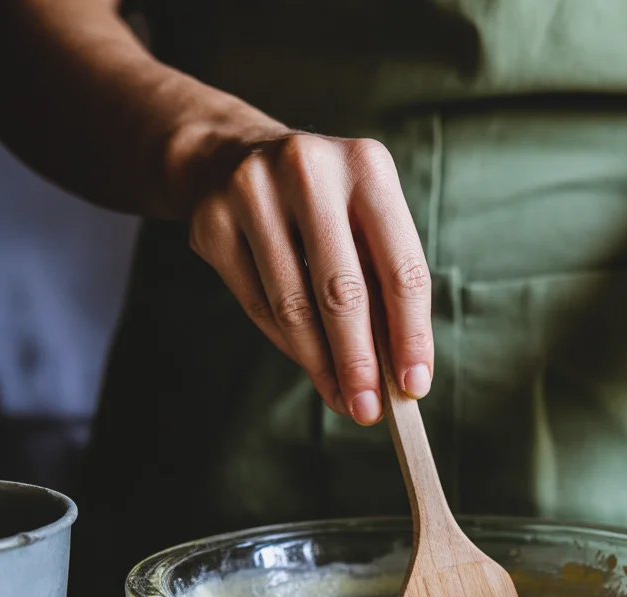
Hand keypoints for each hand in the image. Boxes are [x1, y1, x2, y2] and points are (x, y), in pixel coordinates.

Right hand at [188, 131, 432, 423]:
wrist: (231, 156)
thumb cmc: (323, 206)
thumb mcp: (365, 223)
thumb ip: (384, 288)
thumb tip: (398, 376)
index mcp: (367, 167)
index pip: (401, 268)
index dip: (410, 335)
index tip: (414, 387)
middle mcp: (309, 169)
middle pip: (342, 291)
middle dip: (359, 363)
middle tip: (368, 410)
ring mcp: (252, 192)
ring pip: (293, 305)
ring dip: (321, 365)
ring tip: (342, 398)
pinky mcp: (211, 222)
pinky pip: (257, 304)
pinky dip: (288, 343)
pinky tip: (310, 363)